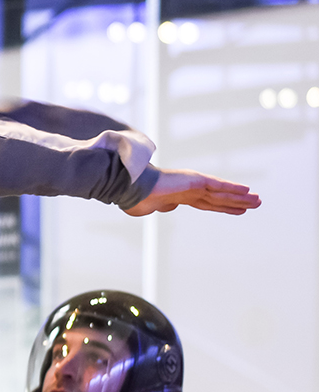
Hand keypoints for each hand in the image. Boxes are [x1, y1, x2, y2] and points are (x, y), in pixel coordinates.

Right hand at [124, 169, 260, 215]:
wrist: (133, 189)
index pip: (209, 203)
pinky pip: (219, 186)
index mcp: (182, 196)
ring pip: (224, 193)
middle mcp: (192, 190)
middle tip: (257, 203)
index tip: (239, 210)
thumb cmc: (138, 196)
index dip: (225, 207)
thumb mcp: (150, 206)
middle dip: (239, 202)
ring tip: (258, 200)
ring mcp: (195, 184)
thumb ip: (159, 206)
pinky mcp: (196, 180)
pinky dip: (233, 188)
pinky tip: (247, 191)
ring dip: (242, 197)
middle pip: (220, 198)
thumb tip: (162, 207)